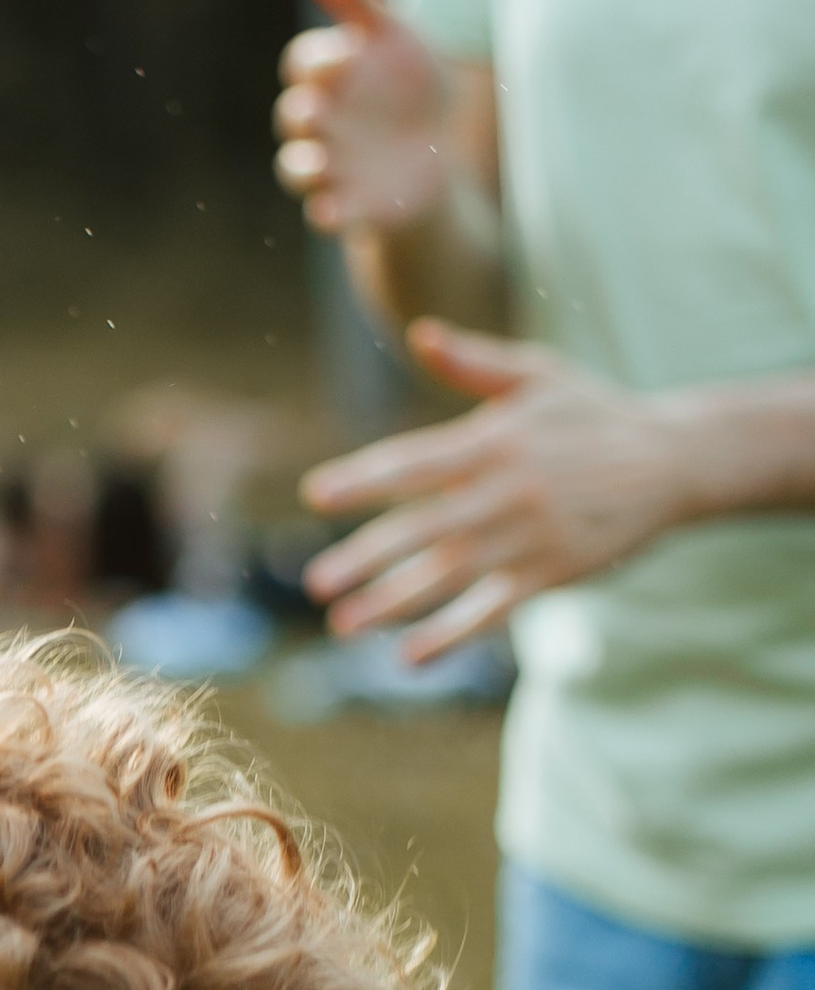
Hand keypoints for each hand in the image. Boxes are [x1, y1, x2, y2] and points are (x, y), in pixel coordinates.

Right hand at [274, 0, 459, 237]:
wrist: (432, 151)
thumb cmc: (406, 86)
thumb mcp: (393, 39)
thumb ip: (359, 2)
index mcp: (326, 77)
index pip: (303, 64)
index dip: (319, 59)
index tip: (347, 53)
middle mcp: (318, 122)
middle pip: (294, 116)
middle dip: (303, 114)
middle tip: (317, 110)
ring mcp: (329, 165)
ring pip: (297, 168)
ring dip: (303, 168)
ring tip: (318, 168)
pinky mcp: (348, 203)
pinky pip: (326, 213)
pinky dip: (327, 214)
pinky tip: (336, 214)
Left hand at [304, 324, 699, 657]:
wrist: (673, 459)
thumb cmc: (593, 412)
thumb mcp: (538, 374)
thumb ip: (473, 362)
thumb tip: (421, 333)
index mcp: (494, 440)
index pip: (414, 462)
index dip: (364, 480)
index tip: (317, 496)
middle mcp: (506, 491)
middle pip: (423, 528)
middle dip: (366, 557)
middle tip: (315, 582)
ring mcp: (528, 537)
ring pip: (450, 575)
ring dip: (394, 602)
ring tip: (343, 624)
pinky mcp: (552, 572)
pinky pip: (493, 609)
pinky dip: (452, 634)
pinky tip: (410, 655)